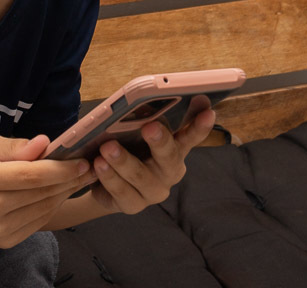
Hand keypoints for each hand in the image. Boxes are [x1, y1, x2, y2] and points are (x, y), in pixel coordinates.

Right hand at [0, 135, 94, 247]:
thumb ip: (14, 146)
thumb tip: (44, 143)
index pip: (29, 175)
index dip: (59, 169)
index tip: (81, 161)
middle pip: (40, 194)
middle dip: (68, 180)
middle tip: (89, 167)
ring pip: (43, 209)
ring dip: (65, 193)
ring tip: (79, 178)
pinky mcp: (4, 241)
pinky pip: (38, 221)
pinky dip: (52, 206)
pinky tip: (60, 192)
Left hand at [89, 105, 215, 214]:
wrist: (102, 181)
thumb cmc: (125, 146)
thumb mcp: (133, 130)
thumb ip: (142, 117)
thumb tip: (143, 100)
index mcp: (175, 148)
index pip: (191, 136)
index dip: (201, 126)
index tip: (208, 111)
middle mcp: (169, 171)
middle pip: (169, 157)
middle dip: (160, 141)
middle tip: (149, 126)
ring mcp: (153, 191)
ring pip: (141, 176)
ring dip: (123, 161)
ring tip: (107, 147)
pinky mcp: (133, 205)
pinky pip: (122, 192)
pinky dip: (109, 177)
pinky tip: (97, 165)